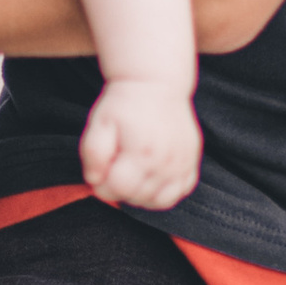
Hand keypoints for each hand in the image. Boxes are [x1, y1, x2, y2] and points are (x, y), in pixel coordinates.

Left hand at [79, 77, 202, 212]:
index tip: (100, 171)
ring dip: (141, 195)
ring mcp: (182, 163)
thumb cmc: (124, 104)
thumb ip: (93, 154)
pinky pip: (180, 192)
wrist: (156, 83)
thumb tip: (95, 180)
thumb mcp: (99, 123)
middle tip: (114, 169)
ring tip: (132, 175)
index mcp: (141, 152)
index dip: (103, 186)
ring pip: (160, 201)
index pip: (118, 190)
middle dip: (120, 190)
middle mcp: (166, 162)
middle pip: (138, 198)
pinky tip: (151, 177)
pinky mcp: (192, 161)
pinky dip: (164, 192)